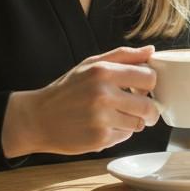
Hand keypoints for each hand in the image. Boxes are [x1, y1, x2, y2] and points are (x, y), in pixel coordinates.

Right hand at [2, 45, 160, 157]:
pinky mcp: (100, 139)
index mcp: (103, 72)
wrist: (37, 119)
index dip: (149, 84)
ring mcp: (101, 119)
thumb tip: (151, 50)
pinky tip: (102, 126)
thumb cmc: (66, 90)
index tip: (143, 88)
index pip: (149, 77)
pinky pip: (125, 137)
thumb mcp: (90, 64)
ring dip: (133, 121)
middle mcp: (103, 95)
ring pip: (139, 123)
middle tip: (141, 108)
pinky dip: (118, 133)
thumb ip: (123, 55)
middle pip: (149, 106)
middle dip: (149, 109)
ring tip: (115, 116)